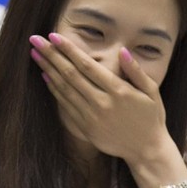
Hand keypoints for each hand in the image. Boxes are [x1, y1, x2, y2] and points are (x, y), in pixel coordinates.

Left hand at [29, 33, 172, 167]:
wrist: (146, 151)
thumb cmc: (150, 118)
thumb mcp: (152, 92)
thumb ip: (136, 71)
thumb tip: (122, 51)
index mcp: (119, 91)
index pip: (88, 65)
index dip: (69, 50)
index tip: (54, 36)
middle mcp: (103, 103)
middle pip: (71, 75)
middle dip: (52, 55)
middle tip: (35, 40)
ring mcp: (93, 118)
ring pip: (65, 90)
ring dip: (48, 70)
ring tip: (35, 54)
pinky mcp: (87, 128)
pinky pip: (67, 106)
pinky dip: (55, 90)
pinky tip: (46, 77)